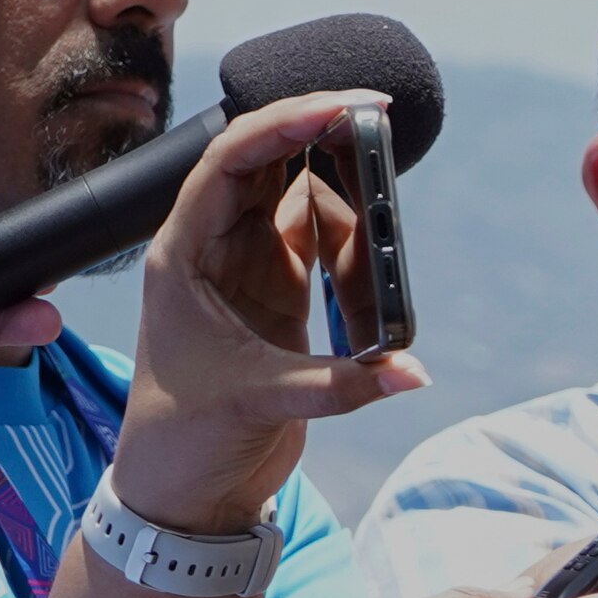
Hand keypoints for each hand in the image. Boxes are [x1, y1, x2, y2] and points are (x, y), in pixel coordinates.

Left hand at [103, 92, 423, 535]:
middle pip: (269, 161)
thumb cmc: (186, 440)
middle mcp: (214, 248)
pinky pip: (323, 245)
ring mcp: (248, 269)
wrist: (184, 491)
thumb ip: (340, 385)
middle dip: (322, 137)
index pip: (231, 159)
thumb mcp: (257, 404)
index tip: (341, 107)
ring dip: (349, 217)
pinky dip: (355, 254)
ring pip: (304, 201)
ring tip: (367, 274)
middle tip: (377, 123)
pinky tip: (368, 288)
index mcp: (184, 253)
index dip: (283, 122)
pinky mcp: (279, 295)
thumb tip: (413, 369)